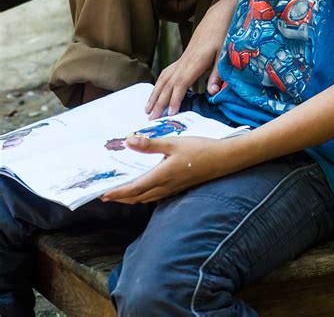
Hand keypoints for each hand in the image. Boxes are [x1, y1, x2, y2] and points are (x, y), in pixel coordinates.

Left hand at [101, 133, 233, 203]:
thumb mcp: (173, 143)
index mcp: (161, 176)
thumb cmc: (199, 149)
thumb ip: (150, 144)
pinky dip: (145, 194)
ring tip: (121, 192)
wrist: (223, 160)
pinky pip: (156, 196)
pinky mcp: (179, 187)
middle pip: (138, 197)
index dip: (117, 193)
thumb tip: (129, 141)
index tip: (103, 195)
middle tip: (107, 195)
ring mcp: (173, 189)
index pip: (134, 189)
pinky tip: (145, 187)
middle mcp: (165, 186)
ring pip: (147, 198)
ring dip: (132, 197)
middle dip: (121, 197)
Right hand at [146, 0, 232, 118]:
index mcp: (195, 63)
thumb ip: (218, 75)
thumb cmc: (221, 37)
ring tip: (147, 109)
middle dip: (159, 102)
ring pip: (163, 79)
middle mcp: (184, 62)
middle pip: (168, 84)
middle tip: (151, 119)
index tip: (170, 114)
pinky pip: (166, 74)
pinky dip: (159, 85)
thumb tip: (213, 92)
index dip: (175, 99)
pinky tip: (156, 93)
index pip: (181, 84)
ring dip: (154, 95)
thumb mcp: (223, 56)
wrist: (215, 21)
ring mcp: (180, 61)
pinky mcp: (180, 60)